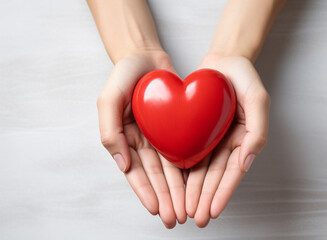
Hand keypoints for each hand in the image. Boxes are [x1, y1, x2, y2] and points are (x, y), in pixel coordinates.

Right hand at [97, 51, 186, 227]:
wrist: (145, 55)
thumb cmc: (124, 75)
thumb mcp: (109, 99)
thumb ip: (109, 131)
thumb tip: (122, 165)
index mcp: (125, 138)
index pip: (135, 172)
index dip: (146, 192)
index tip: (157, 209)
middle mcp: (143, 141)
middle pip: (156, 175)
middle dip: (166, 198)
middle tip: (176, 218)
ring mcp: (159, 136)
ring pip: (171, 168)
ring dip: (178, 190)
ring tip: (187, 209)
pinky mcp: (175, 127)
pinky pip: (183, 150)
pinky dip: (188, 169)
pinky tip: (195, 185)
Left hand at [185, 54, 270, 226]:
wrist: (224, 59)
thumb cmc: (244, 76)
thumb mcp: (258, 99)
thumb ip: (257, 131)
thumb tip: (246, 163)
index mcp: (244, 139)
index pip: (233, 172)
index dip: (223, 192)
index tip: (213, 211)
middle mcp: (227, 142)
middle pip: (215, 175)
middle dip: (205, 198)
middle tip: (195, 218)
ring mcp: (212, 138)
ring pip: (201, 169)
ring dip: (194, 191)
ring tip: (185, 209)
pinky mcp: (197, 130)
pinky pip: (190, 152)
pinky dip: (184, 170)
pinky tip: (177, 185)